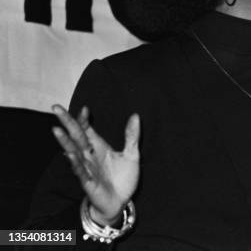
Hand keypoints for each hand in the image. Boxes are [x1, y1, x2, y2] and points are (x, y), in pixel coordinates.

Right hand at [51, 105, 139, 225]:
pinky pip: (80, 171)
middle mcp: (89, 156)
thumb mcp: (131, 155)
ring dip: (65, 141)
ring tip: (56, 129)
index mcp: (99, 147)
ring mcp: (87, 168)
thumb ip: (132, 136)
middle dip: (66, 122)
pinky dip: (75, 163)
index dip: (84, 119)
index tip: (85, 108)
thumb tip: (136, 115)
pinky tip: (70, 154)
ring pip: (73, 152)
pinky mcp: (88, 182)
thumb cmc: (122, 179)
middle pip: (76, 136)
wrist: (120, 202)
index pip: (87, 130)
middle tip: (55, 107)